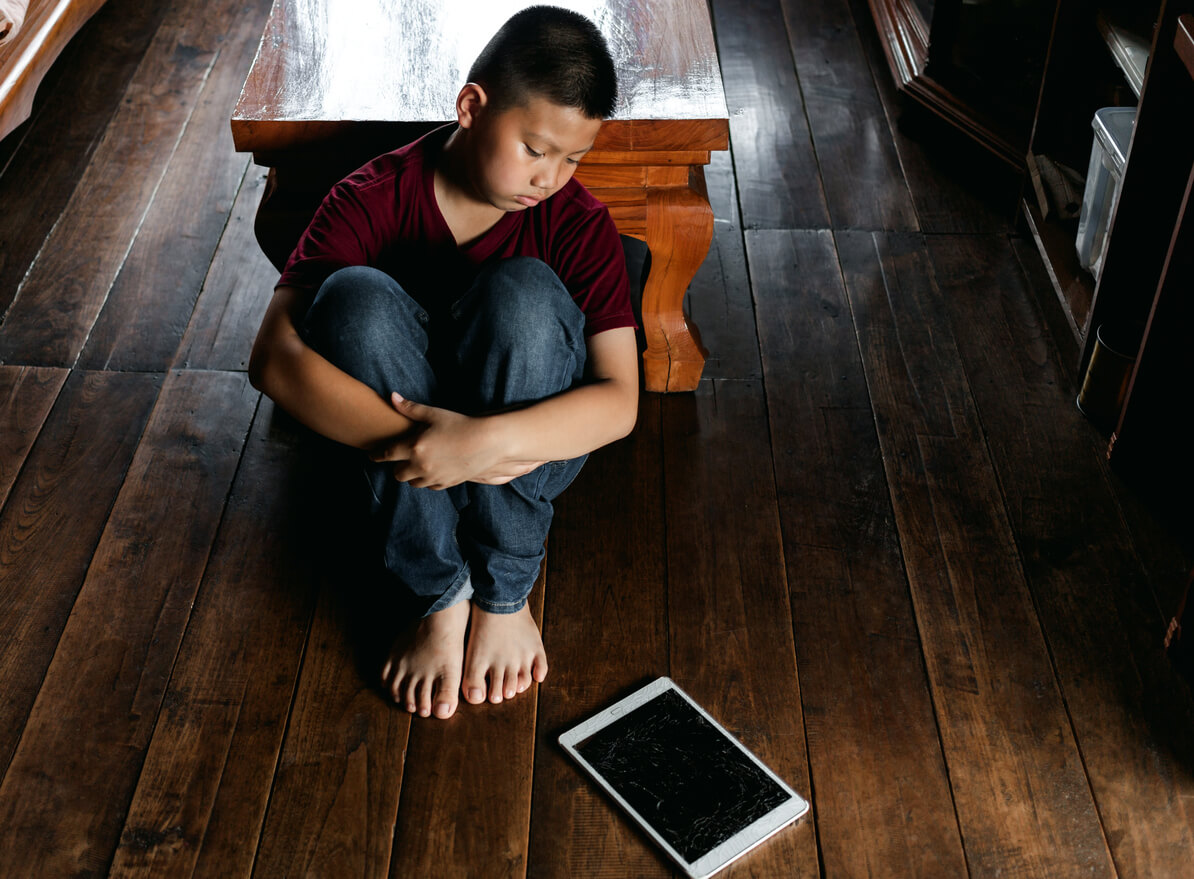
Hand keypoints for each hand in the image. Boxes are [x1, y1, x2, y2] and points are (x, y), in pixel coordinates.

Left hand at [370, 393, 545, 488]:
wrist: (488, 442)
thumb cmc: (460, 424)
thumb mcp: (434, 414)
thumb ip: (410, 408)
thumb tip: (392, 397)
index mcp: (414, 447)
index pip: (386, 454)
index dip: (376, 455)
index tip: (371, 455)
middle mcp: (421, 465)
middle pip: (398, 474)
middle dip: (397, 466)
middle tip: (400, 458)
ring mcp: (434, 477)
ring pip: (413, 483)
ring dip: (412, 474)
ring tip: (417, 464)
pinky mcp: (447, 483)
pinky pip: (430, 486)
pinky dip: (427, 479)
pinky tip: (432, 469)